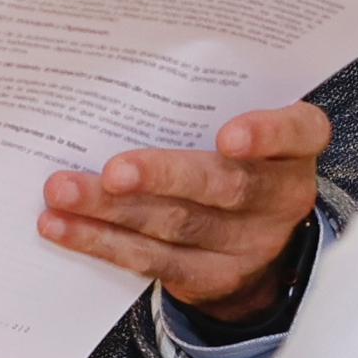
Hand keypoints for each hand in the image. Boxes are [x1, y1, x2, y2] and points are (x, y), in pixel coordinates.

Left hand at [43, 104, 329, 327]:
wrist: (263, 245)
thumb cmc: (240, 160)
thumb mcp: (249, 129)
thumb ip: (209, 104)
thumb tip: (122, 79)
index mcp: (296, 149)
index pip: (296, 134)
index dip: (265, 134)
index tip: (228, 136)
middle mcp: (280, 198)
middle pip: (225, 187)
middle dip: (164, 177)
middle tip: (114, 171)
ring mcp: (247, 245)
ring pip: (176, 225)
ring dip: (112, 209)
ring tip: (62, 191)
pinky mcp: (208, 278)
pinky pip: (150, 260)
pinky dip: (101, 241)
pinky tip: (61, 226)